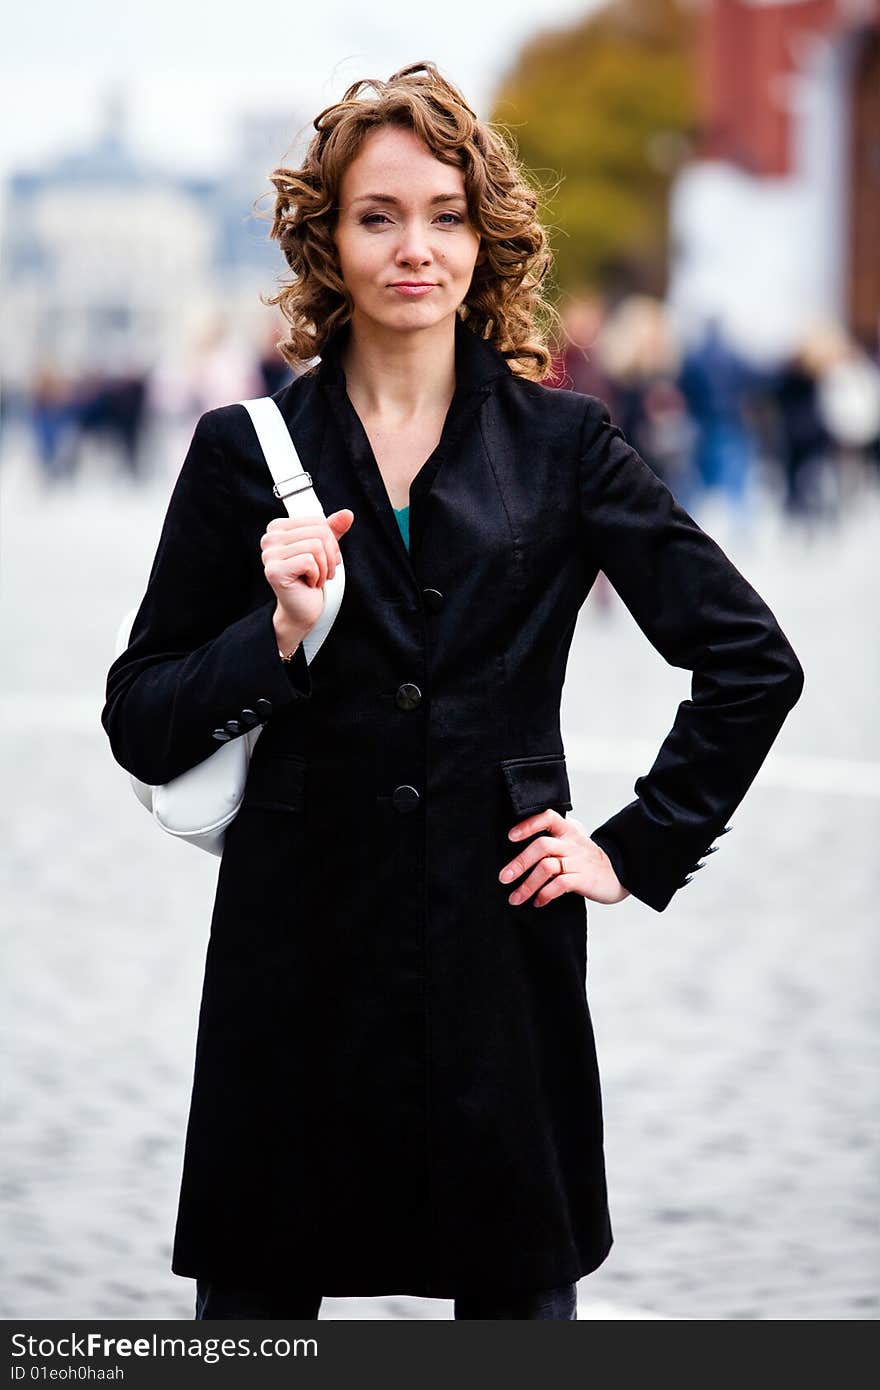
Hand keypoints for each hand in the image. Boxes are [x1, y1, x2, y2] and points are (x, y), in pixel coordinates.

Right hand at [260, 509, 354, 636]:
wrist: (302, 610)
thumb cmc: (311, 579)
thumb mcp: (325, 549)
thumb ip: (333, 529)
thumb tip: (347, 514)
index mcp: (278, 528)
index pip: (317, 521)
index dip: (330, 541)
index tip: (324, 558)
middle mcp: (269, 539)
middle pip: (319, 532)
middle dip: (330, 555)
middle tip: (323, 571)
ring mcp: (269, 555)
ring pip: (316, 546)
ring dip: (324, 568)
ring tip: (316, 578)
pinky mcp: (275, 571)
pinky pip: (309, 561)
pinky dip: (317, 576)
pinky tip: (309, 583)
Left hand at [498, 809, 629, 907]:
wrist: (620, 874)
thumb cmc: (589, 858)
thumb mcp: (574, 840)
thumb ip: (554, 836)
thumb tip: (519, 841)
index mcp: (569, 830)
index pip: (548, 817)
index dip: (528, 825)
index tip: (511, 837)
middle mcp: (572, 843)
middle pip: (541, 846)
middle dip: (519, 863)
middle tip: (504, 878)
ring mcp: (578, 862)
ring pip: (547, 868)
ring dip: (527, 885)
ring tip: (516, 897)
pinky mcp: (584, 880)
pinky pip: (559, 885)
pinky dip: (544, 895)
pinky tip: (538, 901)